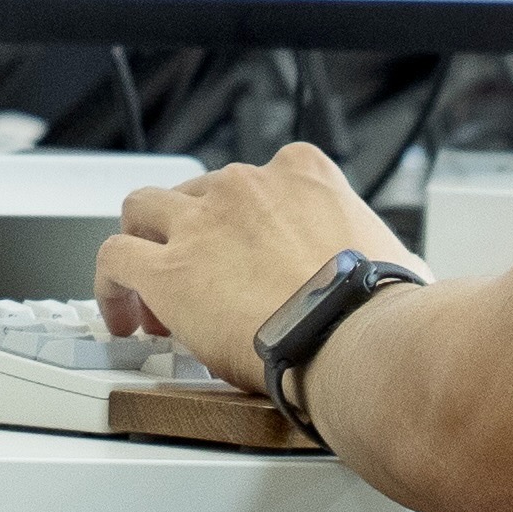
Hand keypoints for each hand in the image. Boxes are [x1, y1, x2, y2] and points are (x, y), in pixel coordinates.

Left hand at [98, 141, 419, 393]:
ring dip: (142, 245)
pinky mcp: (168, 270)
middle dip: (191, 234)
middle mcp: (246, 185)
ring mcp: (201, 222)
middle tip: (198, 283)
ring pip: (141, 210)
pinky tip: (123, 318)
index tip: (244, 258)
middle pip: (195, 193)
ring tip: (146, 293)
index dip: (241, 223)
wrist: (355, 337)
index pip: (258, 181)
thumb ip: (377, 254)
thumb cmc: (382, 309)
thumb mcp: (396, 258)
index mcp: (303, 173)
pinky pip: (114, 260)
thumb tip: (401, 281)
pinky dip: (111, 286)